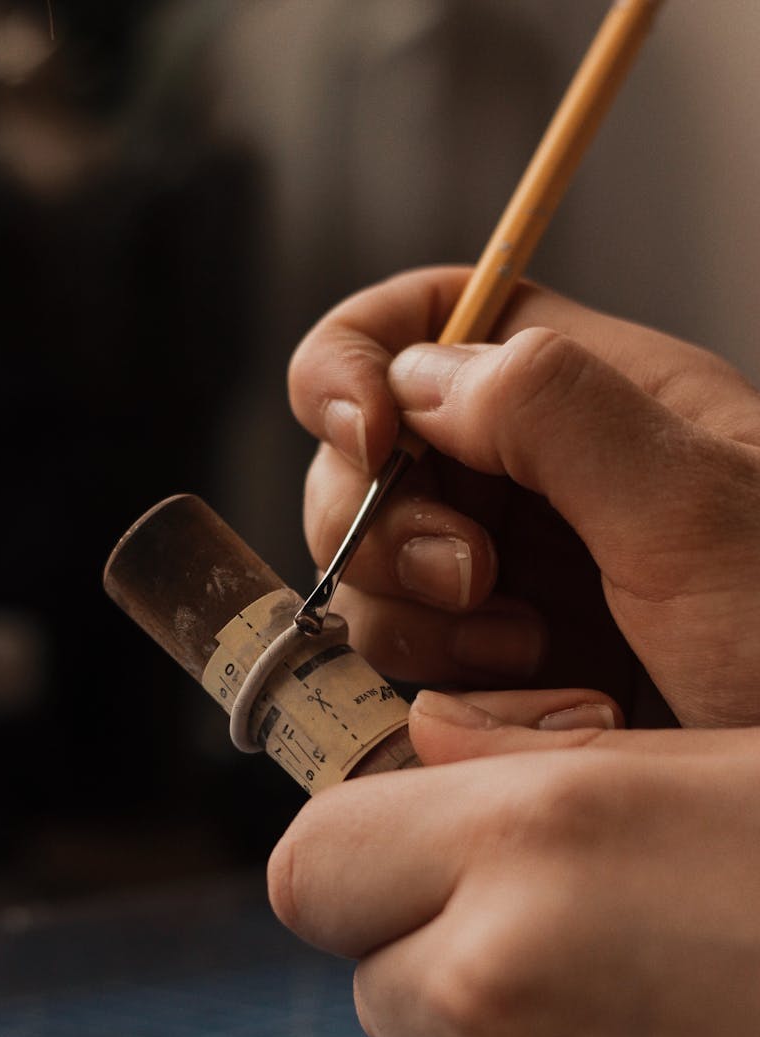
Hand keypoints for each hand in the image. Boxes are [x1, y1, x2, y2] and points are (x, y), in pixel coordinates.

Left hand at [268, 702, 759, 1036]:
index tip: (411, 864)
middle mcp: (495, 979)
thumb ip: (541, 759)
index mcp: (532, 837)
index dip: (358, 863)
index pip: (314, 863)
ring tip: (656, 1028)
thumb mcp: (724, 773)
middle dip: (438, 955)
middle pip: (371, 971)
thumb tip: (421, 738)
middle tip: (574, 944)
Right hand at [288, 267, 759, 724]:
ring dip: (413, 613)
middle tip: (470, 577)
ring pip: (374, 563)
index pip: (432, 318)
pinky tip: (527, 695)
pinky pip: (405, 651)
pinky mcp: (498, 659)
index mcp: (590, 397)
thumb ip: (555, 415)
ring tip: (525, 652)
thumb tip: (420, 377)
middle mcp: (537, 478)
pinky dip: (438, 677)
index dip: (363, 358)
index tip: (368, 434)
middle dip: (383, 515)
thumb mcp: (695, 508)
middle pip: (370, 452)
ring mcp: (512, 572)